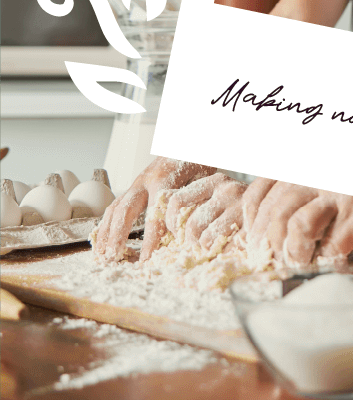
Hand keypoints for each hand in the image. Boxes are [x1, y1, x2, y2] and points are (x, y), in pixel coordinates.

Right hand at [93, 158, 215, 261]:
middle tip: (114, 257)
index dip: (150, 238)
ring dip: (107, 231)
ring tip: (102, 254)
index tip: (146, 259)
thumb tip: (189, 229)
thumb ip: (195, 199)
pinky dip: (106, 223)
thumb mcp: (203, 175)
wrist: (188, 139)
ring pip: (115, 208)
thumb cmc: (198, 158)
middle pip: (125, 210)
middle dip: (118, 235)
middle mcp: (145, 181)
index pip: (154, 213)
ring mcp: (136, 183)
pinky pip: (115, 205)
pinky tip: (102, 239)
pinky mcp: (133, 186)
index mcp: (164, 179)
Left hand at [159, 172, 247, 250]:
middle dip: (189, 241)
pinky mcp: (252, 227)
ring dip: (206, 249)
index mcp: (215, 181)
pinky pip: (225, 249)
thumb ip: (194, 202)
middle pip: (191, 225)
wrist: (276, 207)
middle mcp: (229, 190)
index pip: (177, 200)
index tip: (175, 232)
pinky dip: (222, 253)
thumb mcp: (217, 196)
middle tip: (195, 245)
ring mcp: (242, 209)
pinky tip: (227, 248)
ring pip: (206, 240)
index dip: (171, 221)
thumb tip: (164, 213)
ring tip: (212, 247)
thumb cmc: (237, 207)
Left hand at [242, 179, 352, 265]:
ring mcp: (342, 191)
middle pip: (274, 213)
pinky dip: (330, 259)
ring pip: (299, 226)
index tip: (254, 246)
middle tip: (275, 265)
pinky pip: (337, 241)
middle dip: (269, 246)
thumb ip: (304, 201)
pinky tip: (333, 264)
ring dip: (295, 254)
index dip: (250, 224)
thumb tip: (275, 238)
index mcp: (304, 166)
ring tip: (300, 265)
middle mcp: (317, 174)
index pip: (258, 193)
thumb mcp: (332, 186)